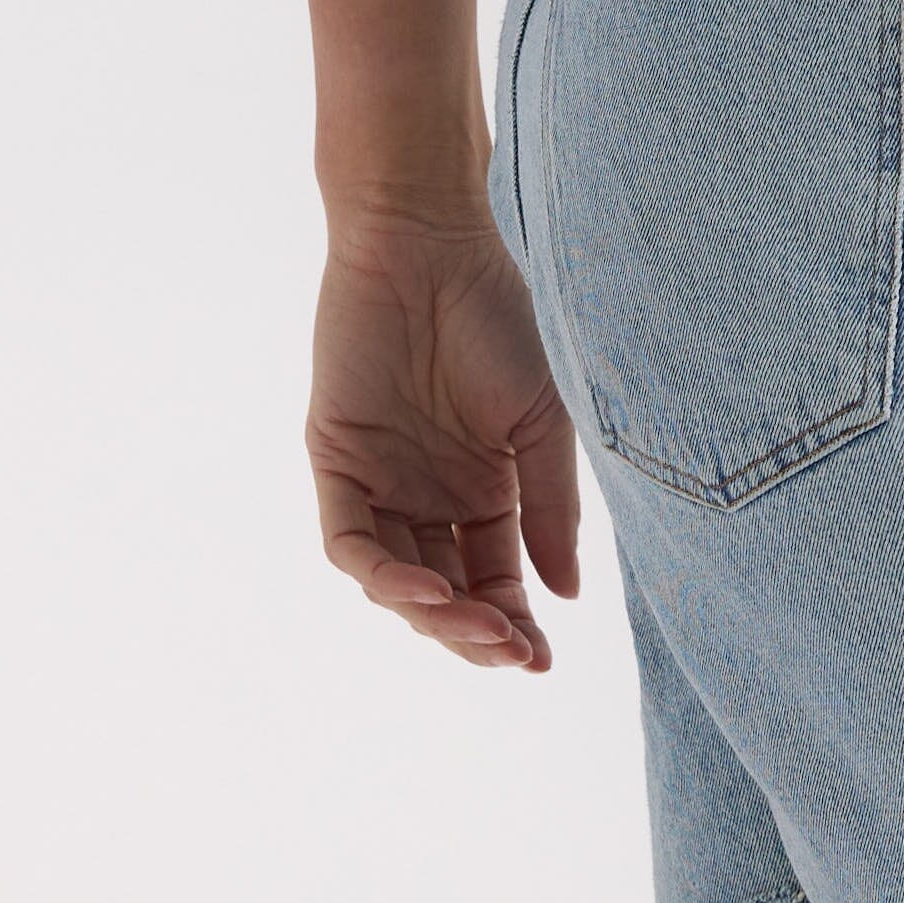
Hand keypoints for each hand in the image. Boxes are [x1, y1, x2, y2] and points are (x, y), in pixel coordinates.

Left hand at [305, 208, 580, 669]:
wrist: (431, 241)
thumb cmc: (497, 315)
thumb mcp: (542, 419)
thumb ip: (549, 506)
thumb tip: (566, 596)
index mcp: (484, 487)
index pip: (495, 580)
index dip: (514, 626)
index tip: (541, 661)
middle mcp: (429, 495)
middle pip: (447, 594)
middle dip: (478, 633)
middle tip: (511, 652)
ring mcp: (381, 483)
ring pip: (398, 581)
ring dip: (437, 617)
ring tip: (479, 629)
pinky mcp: (337, 464)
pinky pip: (352, 544)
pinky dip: (386, 577)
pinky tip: (430, 589)